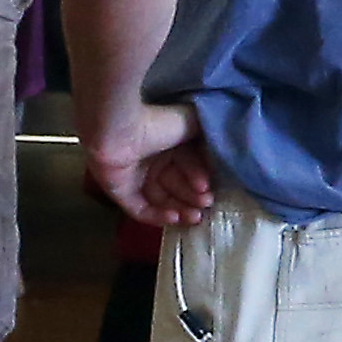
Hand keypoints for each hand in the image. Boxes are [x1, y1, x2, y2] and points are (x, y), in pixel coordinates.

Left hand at [89, 99, 215, 225]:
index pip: (187, 167)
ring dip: (180, 210)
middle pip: (176, 186)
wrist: (120, 130)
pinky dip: (157, 216)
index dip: (199, 178)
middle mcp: (151, 163)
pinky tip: (174, 218)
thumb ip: (206, 135)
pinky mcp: (120, 193)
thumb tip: (221, 148)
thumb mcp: (190, 123)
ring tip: (195, 217)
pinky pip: (141, 209)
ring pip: (161, 200)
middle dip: (193, 197)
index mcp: (167, 145)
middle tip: (206, 204)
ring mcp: (135, 179)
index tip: (208, 187)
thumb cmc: (158, 123)